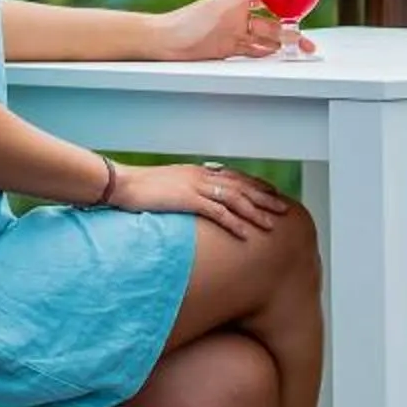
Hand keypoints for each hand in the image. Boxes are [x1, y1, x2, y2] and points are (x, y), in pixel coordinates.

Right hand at [109, 161, 294, 239]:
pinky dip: (235, 223)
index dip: (255, 186)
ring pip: (235, 199)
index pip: (235, 177)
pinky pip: (218, 212)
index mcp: (199, 172)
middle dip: (264, 198)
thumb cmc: (142, 189)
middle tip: (283, 209)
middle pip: (242, 187)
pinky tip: (246, 234)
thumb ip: (186, 190)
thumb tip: (196, 201)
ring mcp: (196, 187)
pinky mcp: (188, 200)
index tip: (271, 194)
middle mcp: (202, 176)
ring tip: (272, 225)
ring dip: (256, 212)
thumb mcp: (170, 186)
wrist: (123, 185)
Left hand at [149, 0, 308, 60]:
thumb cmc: (188, 21)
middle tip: (306, 44)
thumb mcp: (218, 4)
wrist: (165, 42)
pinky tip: (276, 56)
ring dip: (280, 45)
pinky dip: (265, 53)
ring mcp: (234, 35)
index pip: (269, 4)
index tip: (302, 14)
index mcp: (238, 3)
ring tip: (297, 51)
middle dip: (289, 33)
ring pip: (264, 40)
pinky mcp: (227, 50)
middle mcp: (238, 18)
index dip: (286, 9)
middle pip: (271, 25)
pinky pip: (252, 51)